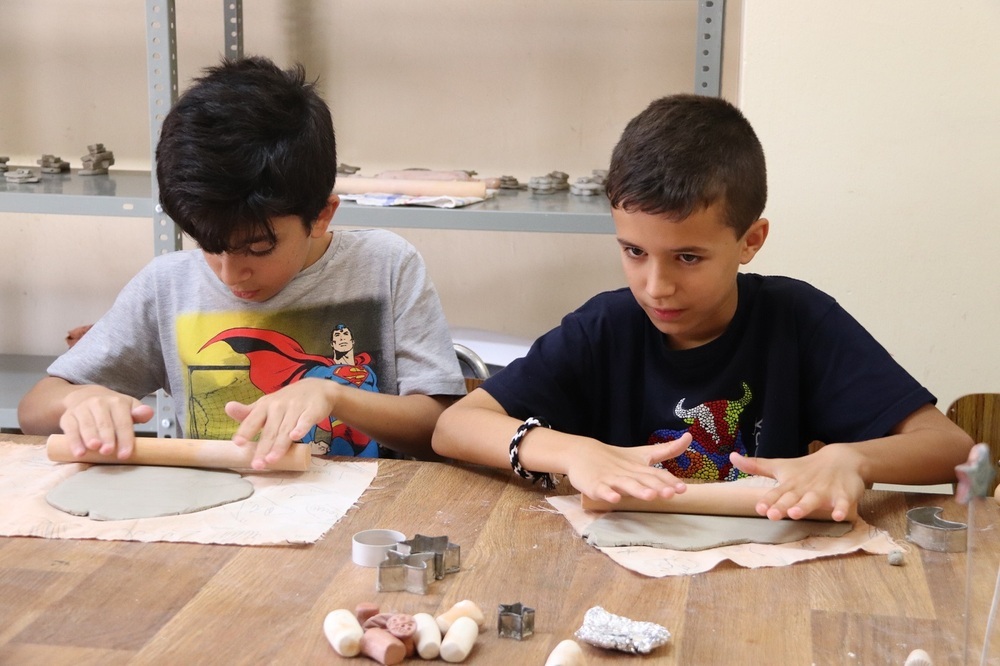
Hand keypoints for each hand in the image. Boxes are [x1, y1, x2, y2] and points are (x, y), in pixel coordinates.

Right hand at [59, 386, 153, 458]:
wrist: (87, 396)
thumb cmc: (112, 408)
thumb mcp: (129, 407)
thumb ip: (139, 413)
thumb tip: (147, 413)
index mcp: (117, 402)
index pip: (123, 422)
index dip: (125, 438)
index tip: (125, 454)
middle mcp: (98, 403)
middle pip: (104, 423)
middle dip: (107, 438)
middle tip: (109, 451)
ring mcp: (82, 408)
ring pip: (86, 425)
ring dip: (90, 437)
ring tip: (94, 448)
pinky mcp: (68, 416)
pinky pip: (70, 428)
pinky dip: (74, 441)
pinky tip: (79, 452)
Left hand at [226, 378, 337, 469]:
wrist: (316, 388)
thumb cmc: (286, 401)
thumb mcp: (266, 405)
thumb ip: (248, 413)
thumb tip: (227, 408)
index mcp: (265, 405)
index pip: (253, 420)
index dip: (246, 431)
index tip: (238, 443)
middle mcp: (278, 406)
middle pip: (270, 430)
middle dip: (263, 448)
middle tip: (257, 464)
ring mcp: (296, 408)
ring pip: (285, 429)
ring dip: (279, 445)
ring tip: (271, 460)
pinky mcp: (312, 410)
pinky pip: (305, 421)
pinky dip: (301, 428)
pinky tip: (296, 436)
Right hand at [567, 433, 692, 503]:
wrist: (581, 453)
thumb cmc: (616, 458)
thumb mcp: (642, 454)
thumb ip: (666, 450)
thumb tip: (689, 436)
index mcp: (639, 467)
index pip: (657, 474)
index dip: (669, 481)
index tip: (682, 488)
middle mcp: (627, 473)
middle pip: (644, 479)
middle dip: (657, 486)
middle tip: (670, 493)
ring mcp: (610, 479)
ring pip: (626, 485)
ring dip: (638, 490)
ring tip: (650, 496)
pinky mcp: (595, 485)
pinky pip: (601, 490)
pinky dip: (607, 494)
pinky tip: (614, 498)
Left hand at [730, 445, 865, 520]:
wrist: (842, 459)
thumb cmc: (805, 468)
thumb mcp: (780, 467)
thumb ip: (757, 466)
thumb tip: (731, 456)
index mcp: (789, 484)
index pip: (776, 494)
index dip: (768, 501)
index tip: (759, 508)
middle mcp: (804, 488)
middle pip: (792, 498)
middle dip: (782, 506)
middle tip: (772, 515)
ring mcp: (824, 491)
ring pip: (813, 500)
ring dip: (805, 507)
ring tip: (795, 514)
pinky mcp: (842, 495)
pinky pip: (842, 503)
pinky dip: (841, 509)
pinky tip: (838, 516)